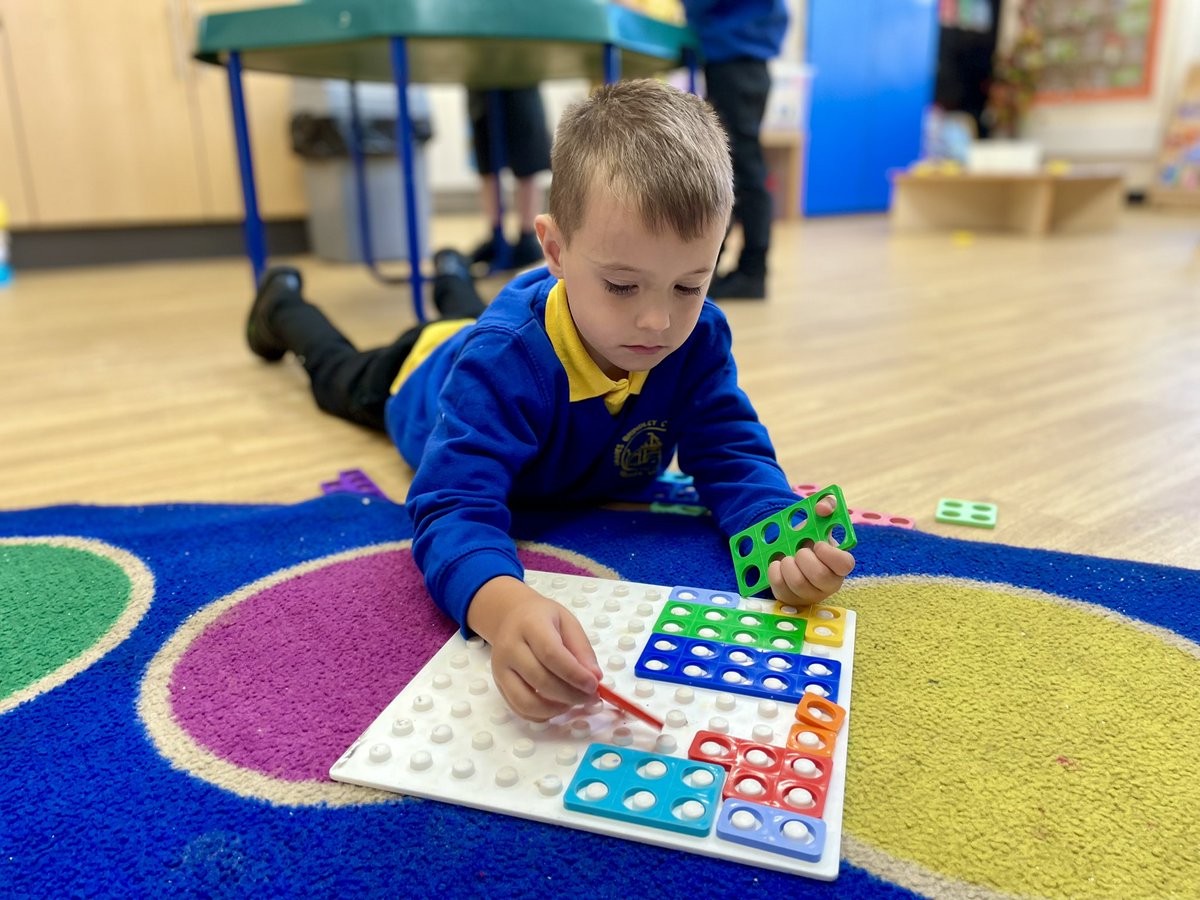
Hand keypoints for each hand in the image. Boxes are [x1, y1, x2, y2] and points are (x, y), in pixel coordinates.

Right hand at [466, 575, 601, 720]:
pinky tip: (558, 705)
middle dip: (571, 695)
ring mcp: (501, 669)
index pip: (551, 654)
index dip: (574, 674)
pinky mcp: (499, 685)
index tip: (593, 685)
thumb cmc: (543, 619)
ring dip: (556, 709)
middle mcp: (510, 647)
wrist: (512, 617)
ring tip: (574, 702)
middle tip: (590, 697)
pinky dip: (542, 715)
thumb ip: (582, 649)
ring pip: (527, 702)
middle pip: (540, 680)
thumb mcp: (568, 622)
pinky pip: (520, 709)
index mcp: (530, 625)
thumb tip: (594, 677)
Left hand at [768, 493, 855, 605]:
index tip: (817, 544)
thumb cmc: (808, 537)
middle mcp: (830, 583)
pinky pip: (781, 590)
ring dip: (788, 565)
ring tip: (786, 557)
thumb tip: (823, 507)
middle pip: (820, 576)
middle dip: (804, 559)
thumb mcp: (817, 520)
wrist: (788, 550)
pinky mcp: (792, 600)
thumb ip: (826, 506)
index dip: (830, 554)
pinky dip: (774, 573)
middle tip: (798, 550)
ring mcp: (811, 595)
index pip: (845, 564)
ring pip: (799, 584)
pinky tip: (776, 564)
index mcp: (840, 563)